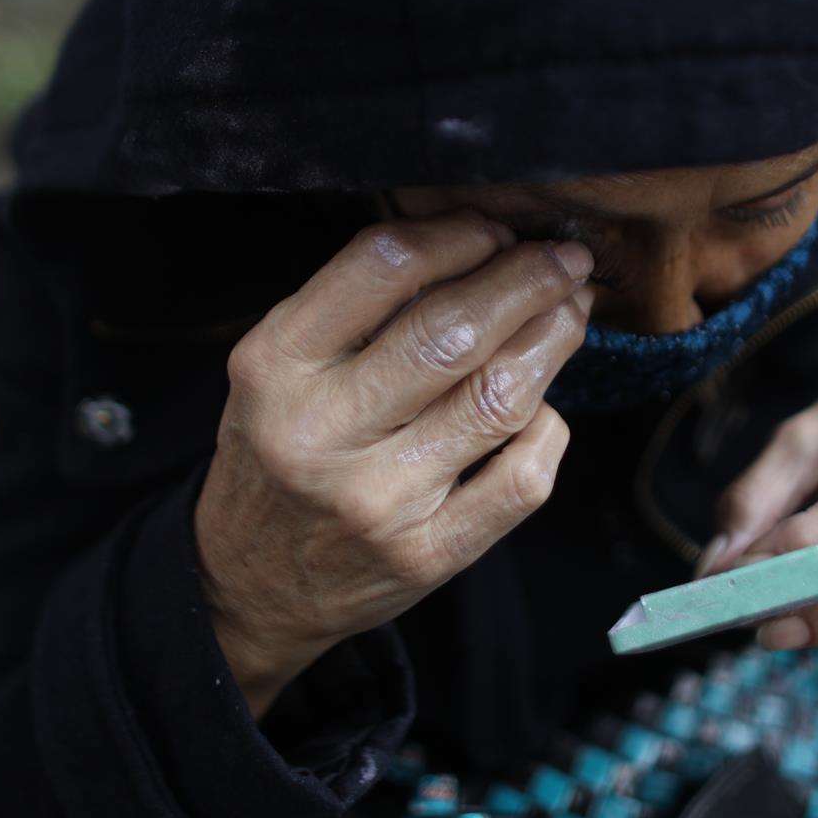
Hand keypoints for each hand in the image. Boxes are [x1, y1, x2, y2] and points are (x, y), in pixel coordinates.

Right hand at [194, 212, 590, 714]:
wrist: (247, 586)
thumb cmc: (277, 455)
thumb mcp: (277, 371)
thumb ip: (355, 309)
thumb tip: (478, 243)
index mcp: (276, 366)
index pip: (383, 267)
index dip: (459, 235)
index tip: (495, 230)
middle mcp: (321, 432)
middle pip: (452, 331)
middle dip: (528, 280)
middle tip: (564, 260)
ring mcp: (378, 500)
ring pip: (499, 398)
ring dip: (553, 341)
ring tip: (570, 312)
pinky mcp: (427, 554)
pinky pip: (522, 478)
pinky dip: (549, 429)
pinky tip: (542, 408)